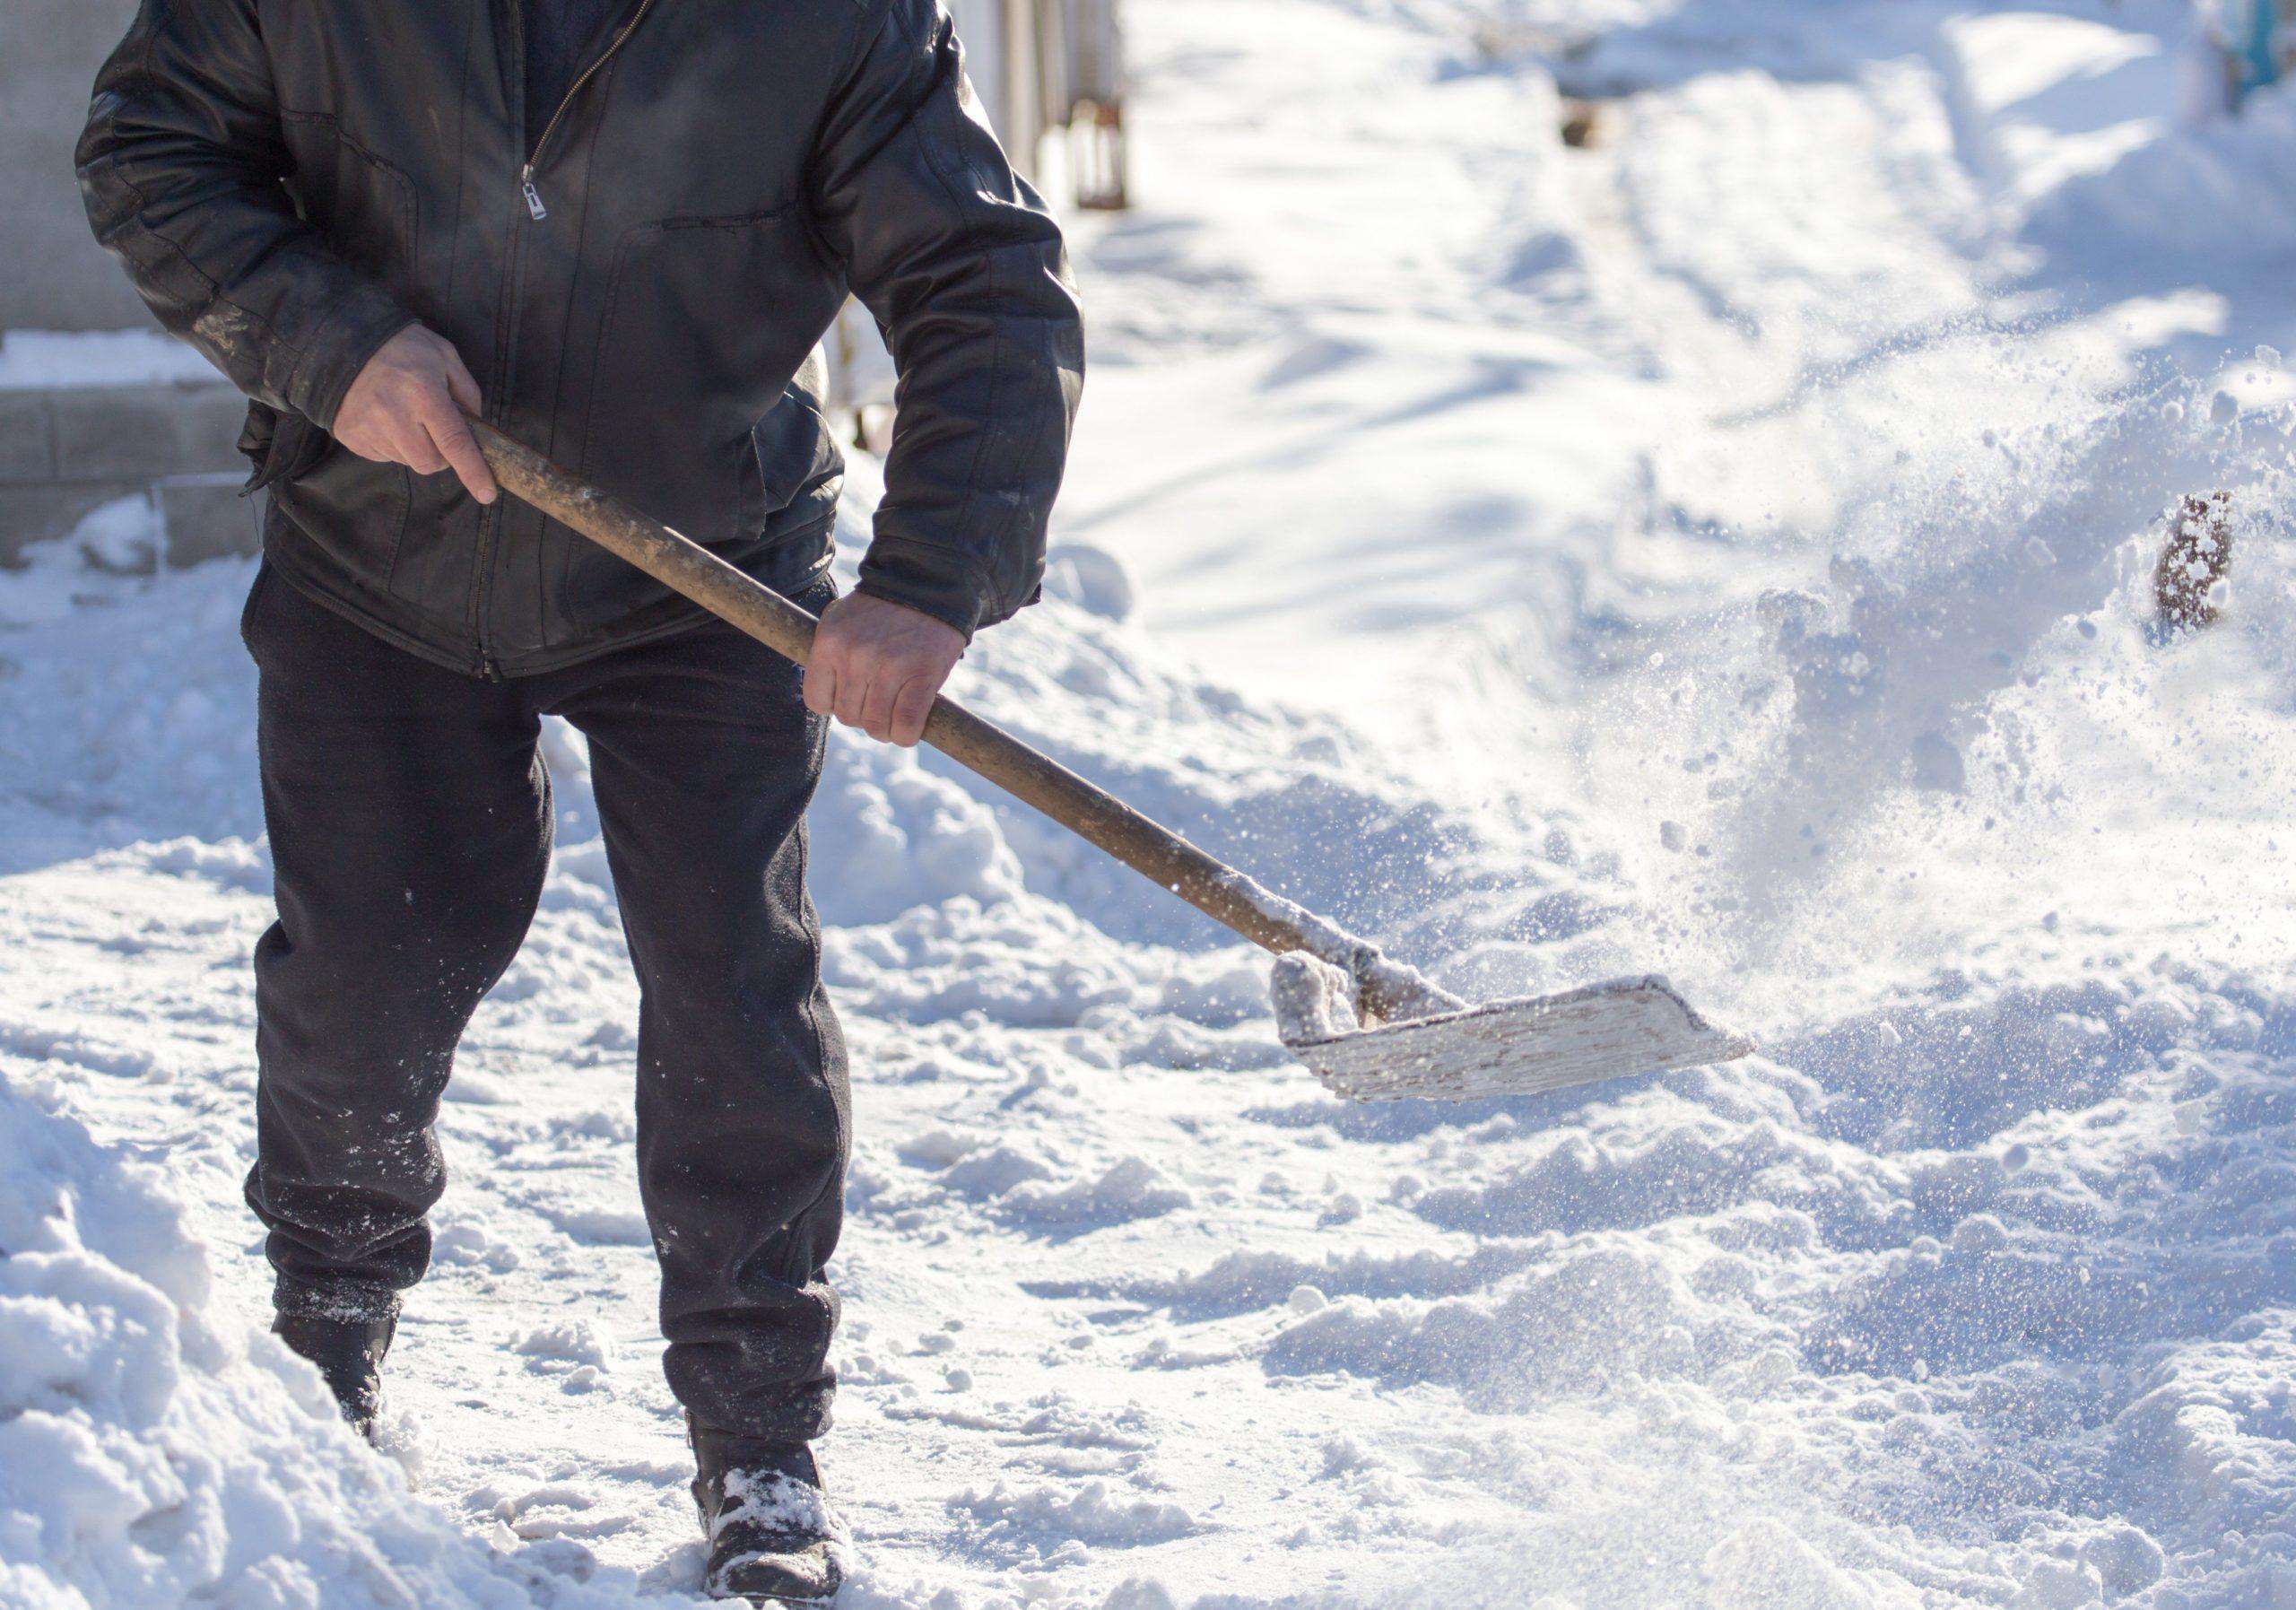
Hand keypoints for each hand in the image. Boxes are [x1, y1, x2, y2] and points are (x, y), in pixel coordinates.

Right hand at [333, 325, 497, 503]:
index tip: (487, 494)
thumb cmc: (401, 346)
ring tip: (402, 414)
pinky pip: (382, 456)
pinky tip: (384, 417)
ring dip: (413, 447)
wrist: (343, 340)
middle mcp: (394, 415)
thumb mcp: (444, 355)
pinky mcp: (350, 436)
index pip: (455, 443)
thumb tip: (477, 426)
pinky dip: (390, 444)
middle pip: (430, 463)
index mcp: (424, 395)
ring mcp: (368, 428)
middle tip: (433, 428)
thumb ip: (467, 392)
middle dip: (440, 454)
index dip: (473, 471)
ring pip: (406, 461)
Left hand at [803, 592, 963, 746]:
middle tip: (880, 700)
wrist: (925, 584)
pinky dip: (907, 734)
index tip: (851, 696)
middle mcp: (854, 657)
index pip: (817, 702)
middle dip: (864, 715)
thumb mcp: (841, 622)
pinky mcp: (921, 676)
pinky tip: (910, 727)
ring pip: (877, 727)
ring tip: (896, 712)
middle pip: (848, 717)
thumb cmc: (882, 610)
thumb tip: (828, 702)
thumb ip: (831, 657)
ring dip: (887, 729)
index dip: (834, 704)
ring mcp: (888, 668)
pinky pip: (906, 725)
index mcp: (829, 643)